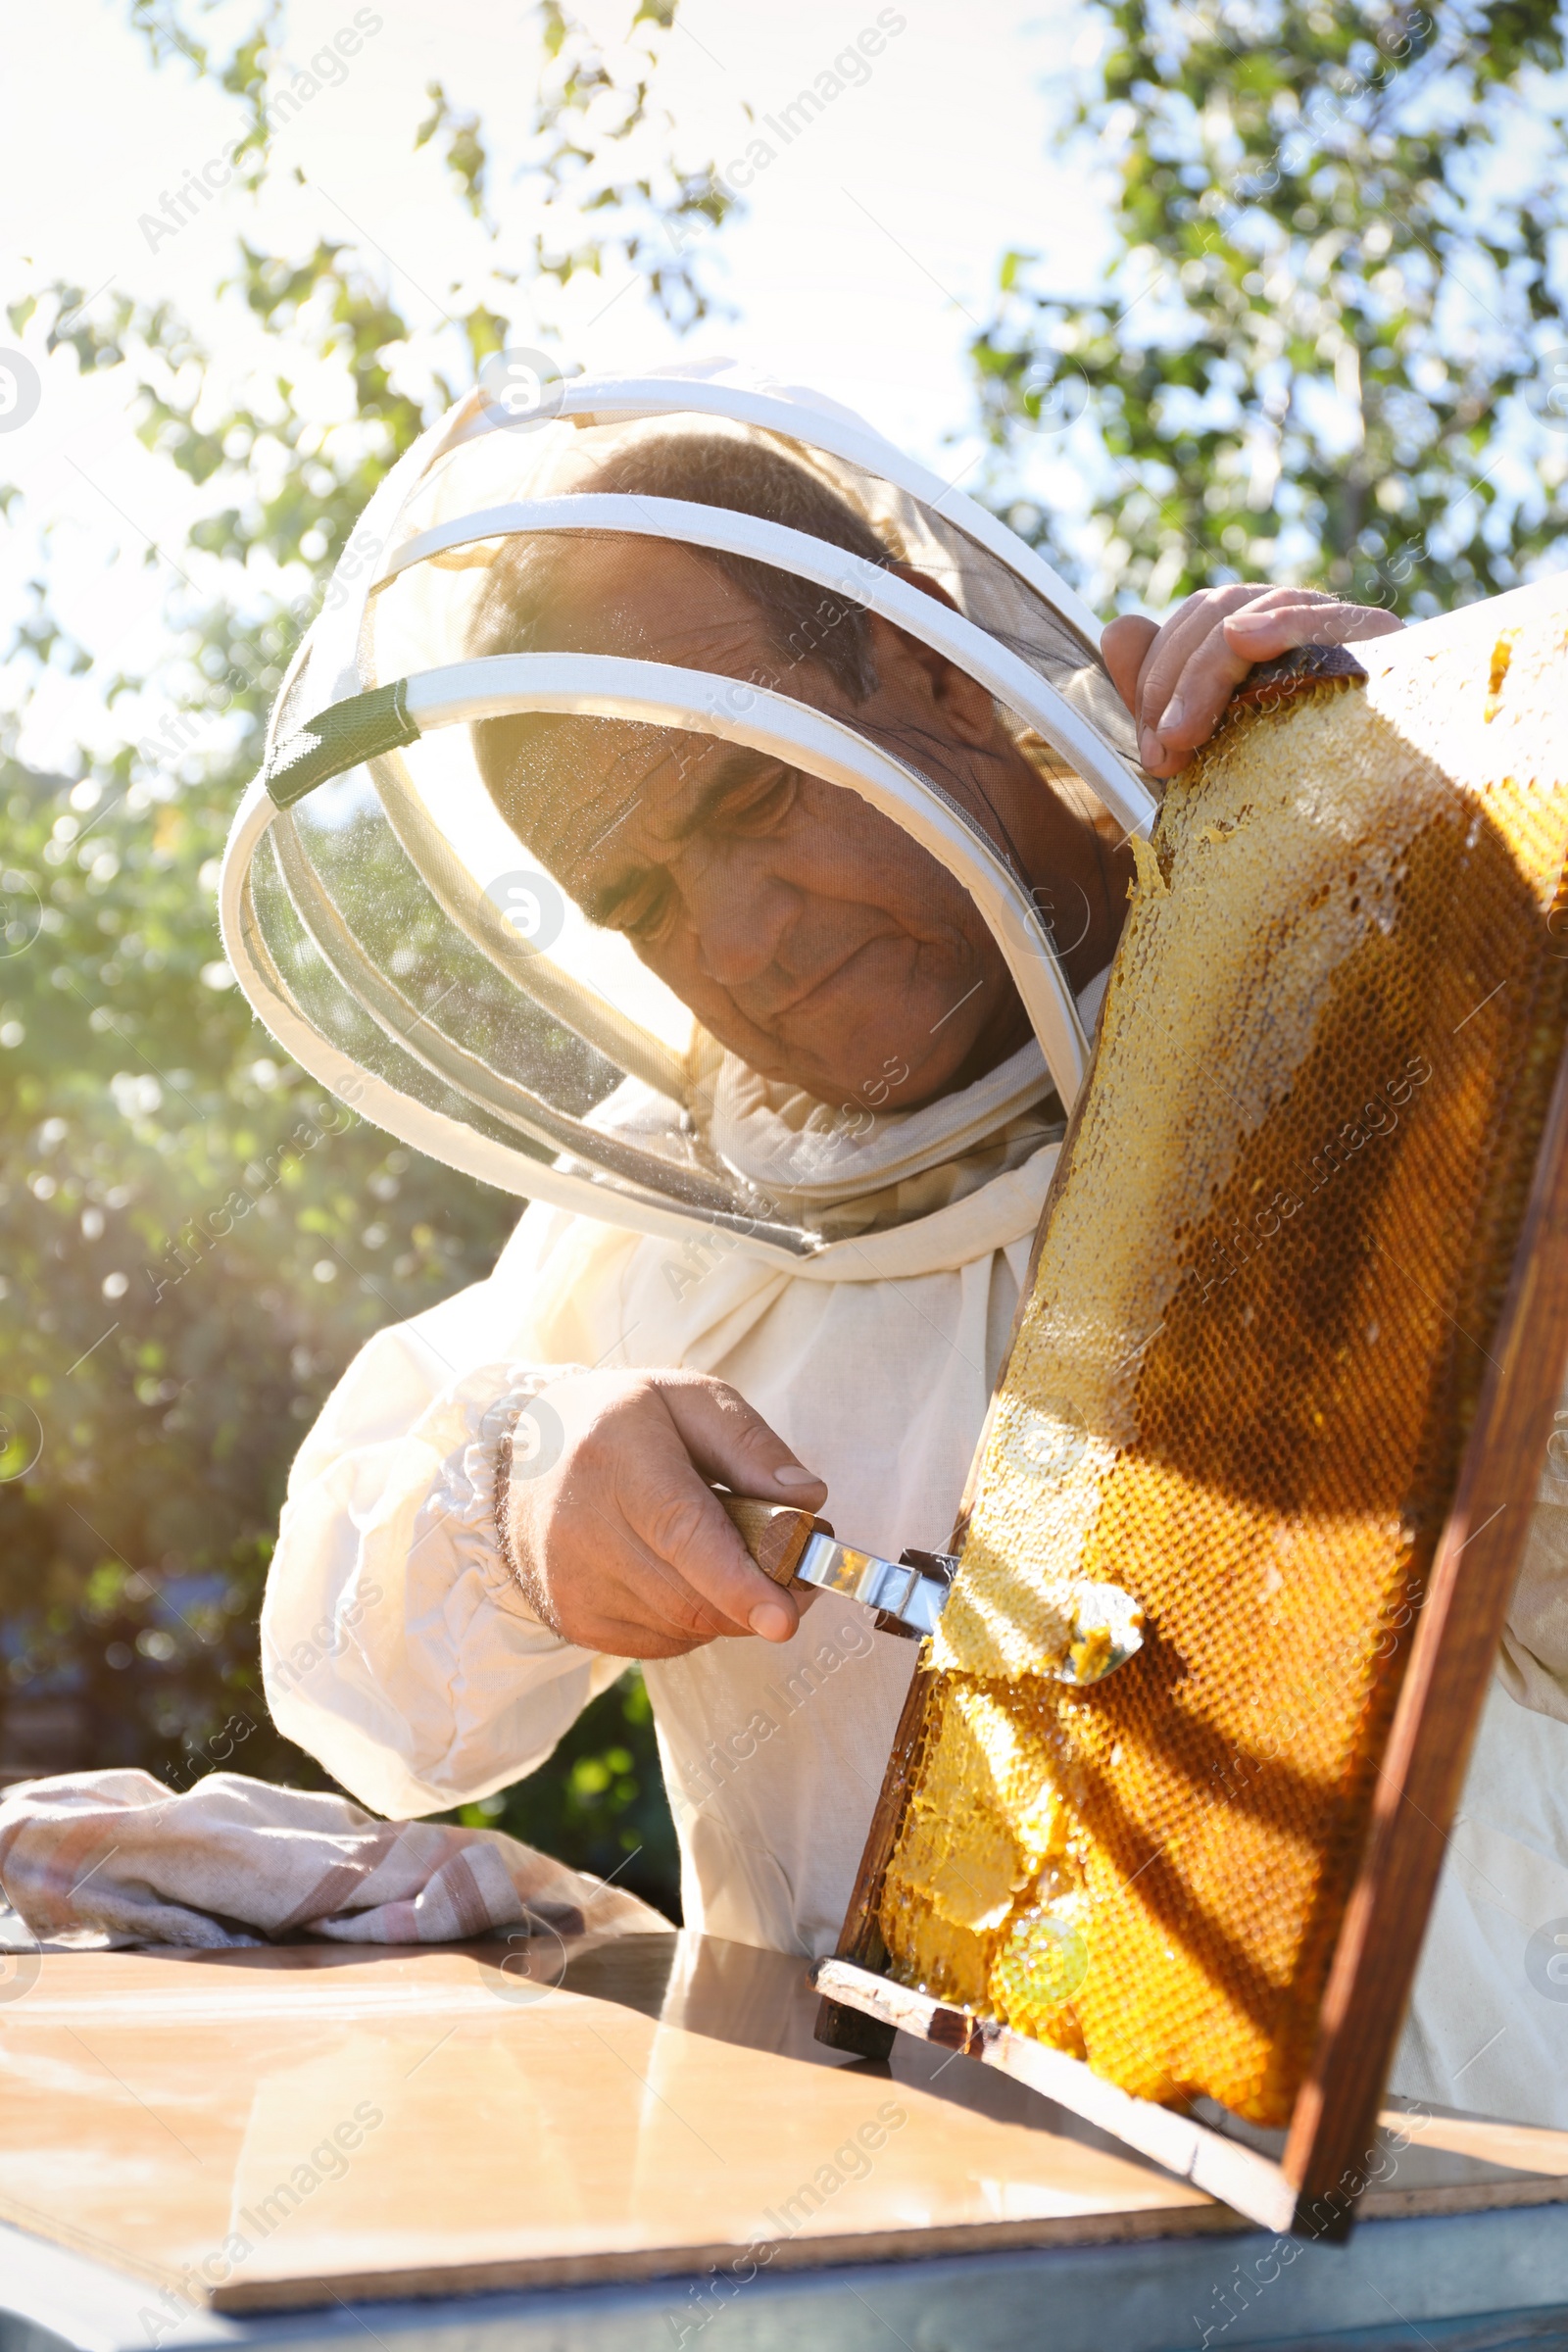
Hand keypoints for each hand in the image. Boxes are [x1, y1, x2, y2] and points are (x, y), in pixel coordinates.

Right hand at [505, 1369, 826, 1658]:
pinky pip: (664, 1642)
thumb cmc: (620, 1421)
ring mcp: (572, 1585)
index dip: (738, 1582)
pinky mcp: (574, 1622)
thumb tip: (807, 1500)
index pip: (682, 1534)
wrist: (523, 1453)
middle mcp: (583, 1530)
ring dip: (729, 1606)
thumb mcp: (687, 1398)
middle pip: (691, 1596)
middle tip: (794, 1567)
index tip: (784, 1618)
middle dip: (760, 1595)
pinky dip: (694, 1620)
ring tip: (729, 1555)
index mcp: (616, 1460)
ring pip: (684, 1627)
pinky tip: (683, 1574)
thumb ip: (750, 1443)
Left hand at [1101, 584, 1402, 779]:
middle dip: (1170, 682)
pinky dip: (1278, 624)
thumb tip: (1117, 628)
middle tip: (1161, 754)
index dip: (1156, 673)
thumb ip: (1160, 689)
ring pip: (1251, 612)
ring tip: (1182, 737)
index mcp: (1261, 638)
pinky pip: (1322, 616)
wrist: (1389, 821)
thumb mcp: (1212, 745)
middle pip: (1214, 610)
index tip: (1150, 748)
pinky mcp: (1381, 642)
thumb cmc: (1294, 789)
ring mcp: (1339, 625)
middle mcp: (1298, 621)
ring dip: (1203, 675)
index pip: (1195, 619)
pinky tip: (1243, 641)